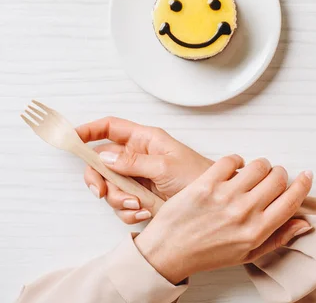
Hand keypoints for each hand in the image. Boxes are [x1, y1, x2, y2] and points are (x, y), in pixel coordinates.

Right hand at [76, 117, 212, 222]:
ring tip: (139, 204)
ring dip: (118, 199)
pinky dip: (129, 211)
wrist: (216, 205)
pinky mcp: (141, 197)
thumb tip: (105, 157)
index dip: (90, 130)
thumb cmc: (198, 177)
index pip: (111, 127)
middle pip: (102, 161)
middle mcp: (138, 156)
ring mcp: (138, 177)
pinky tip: (145, 212)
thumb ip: (134, 162)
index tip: (72, 138)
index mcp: (145, 139)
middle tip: (101, 192)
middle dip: (99, 178)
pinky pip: (122, 205)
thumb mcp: (165, 167)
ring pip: (110, 186)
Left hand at [135, 155, 312, 283]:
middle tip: (272, 177)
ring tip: (252, 172)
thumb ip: (278, 237)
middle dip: (279, 174)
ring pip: (258, 165)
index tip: (307, 176)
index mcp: (257, 231)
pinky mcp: (206, 182)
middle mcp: (244, 212)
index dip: (303, 185)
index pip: (291, 201)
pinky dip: (236, 160)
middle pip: (277, 179)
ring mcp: (225, 196)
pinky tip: (233, 168)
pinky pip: (231, 159)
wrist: (170, 251)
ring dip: (259, 165)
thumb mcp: (248, 254)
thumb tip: (303, 223)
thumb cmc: (208, 253)